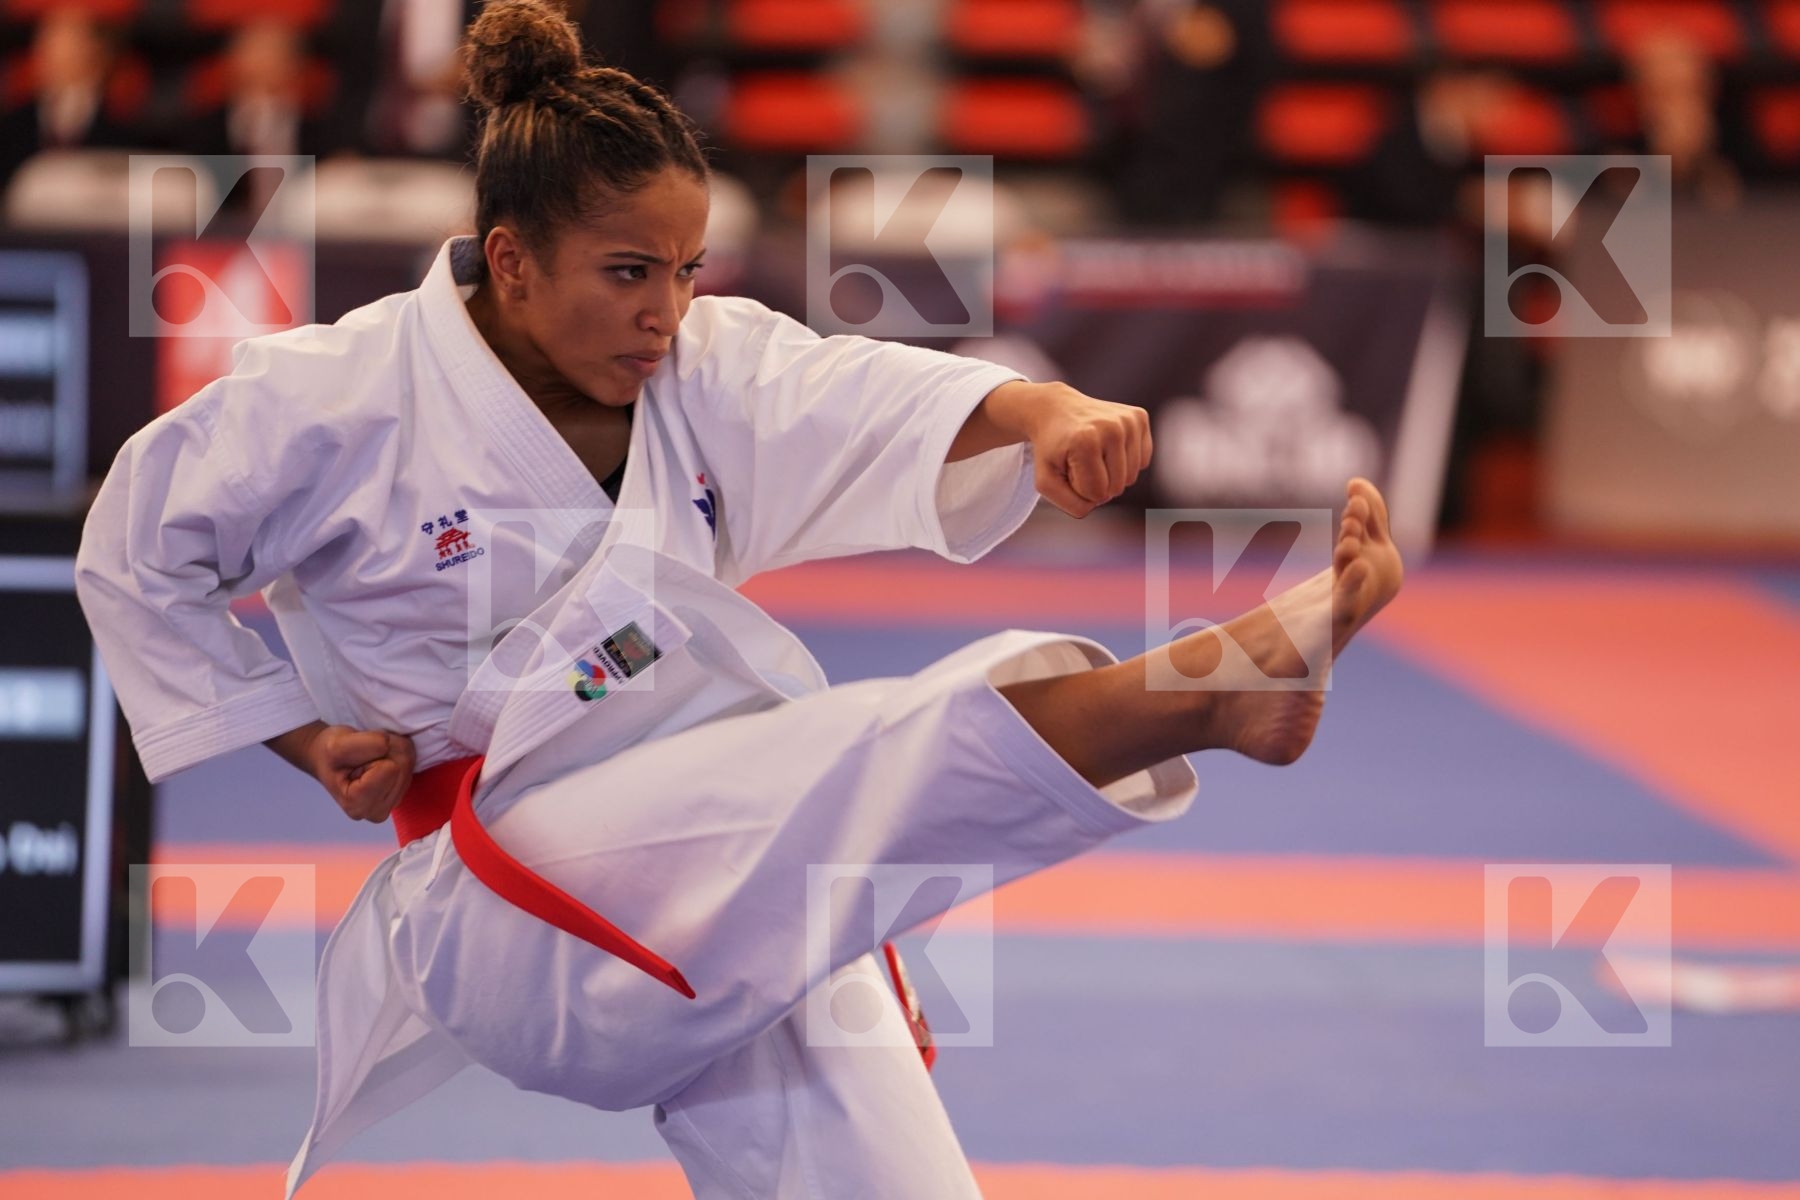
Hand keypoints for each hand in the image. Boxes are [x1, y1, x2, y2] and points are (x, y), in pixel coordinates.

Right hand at [306, 725, 416, 822]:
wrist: (327, 757)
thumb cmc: (329, 755)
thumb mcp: (337, 746)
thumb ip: (364, 745)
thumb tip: (389, 744)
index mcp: (359, 806)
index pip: (391, 768)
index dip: (372, 754)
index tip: (354, 760)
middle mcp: (379, 811)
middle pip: (403, 765)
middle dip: (385, 751)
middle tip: (362, 755)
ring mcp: (393, 802)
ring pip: (409, 760)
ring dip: (390, 749)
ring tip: (368, 757)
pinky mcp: (402, 791)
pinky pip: (412, 760)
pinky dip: (396, 752)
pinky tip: (378, 760)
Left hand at [1025, 383, 1153, 518]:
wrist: (1055, 409)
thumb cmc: (1051, 449)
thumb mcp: (1046, 482)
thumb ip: (1071, 505)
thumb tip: (1103, 501)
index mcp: (1086, 441)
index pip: (1097, 494)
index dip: (1080, 487)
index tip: (1069, 465)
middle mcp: (1112, 427)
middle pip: (1117, 487)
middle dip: (1097, 481)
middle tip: (1080, 459)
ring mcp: (1128, 420)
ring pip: (1131, 477)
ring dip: (1111, 473)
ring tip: (1093, 452)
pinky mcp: (1139, 417)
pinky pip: (1143, 461)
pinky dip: (1126, 461)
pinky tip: (1108, 446)